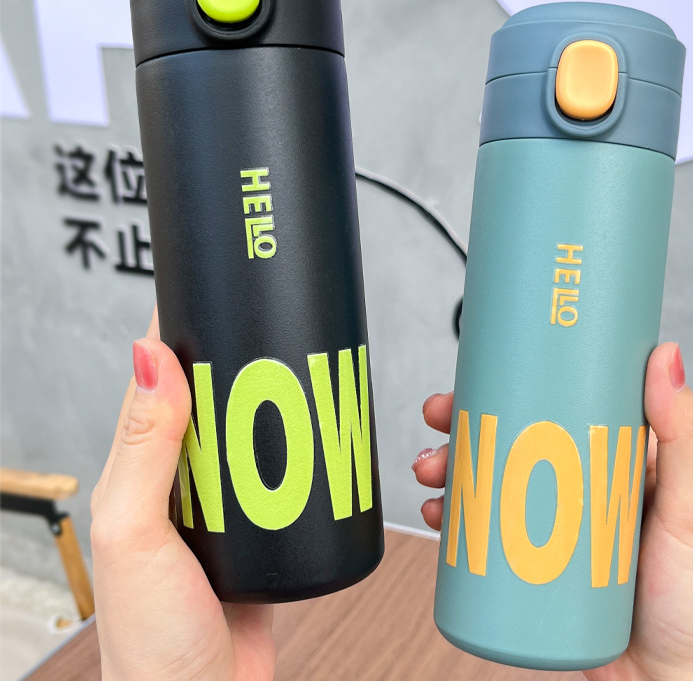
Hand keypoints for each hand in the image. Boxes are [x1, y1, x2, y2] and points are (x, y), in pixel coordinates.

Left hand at [91, 308, 275, 680]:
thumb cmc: (151, 638)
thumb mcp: (138, 533)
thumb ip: (145, 446)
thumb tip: (151, 355)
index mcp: (141, 468)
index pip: (162, 377)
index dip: (184, 329)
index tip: (214, 286)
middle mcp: (182, 478)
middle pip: (218, 396)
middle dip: (244, 356)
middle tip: (276, 317)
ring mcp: (225, 501)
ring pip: (257, 430)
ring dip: (278, 398)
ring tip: (308, 361)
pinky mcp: (264, 526)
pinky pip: (286, 474)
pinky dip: (302, 446)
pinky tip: (322, 429)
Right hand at [413, 343, 692, 680]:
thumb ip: (685, 436)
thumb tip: (666, 357)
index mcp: (608, 456)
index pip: (551, 403)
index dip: (505, 384)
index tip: (471, 376)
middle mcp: (574, 484)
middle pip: (506, 439)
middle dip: (460, 426)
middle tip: (436, 423)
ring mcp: (550, 525)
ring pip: (487, 481)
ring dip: (448, 469)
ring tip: (431, 475)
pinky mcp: (530, 565)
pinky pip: (482, 532)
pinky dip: (452, 518)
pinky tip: (438, 517)